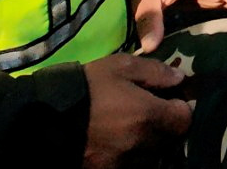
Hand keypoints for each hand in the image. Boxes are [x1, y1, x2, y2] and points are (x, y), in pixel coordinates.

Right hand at [82, 53, 190, 168]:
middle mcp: (139, 145)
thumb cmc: (86, 86)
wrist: (42, 116)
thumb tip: (179, 79)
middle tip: (147, 114)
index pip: (184, 120)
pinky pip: (127, 165)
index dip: (179, 109)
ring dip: (145, 144)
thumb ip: (155, 72)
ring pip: (149, 156)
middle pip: (167, 140)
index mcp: (147, 116)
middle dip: (163, 127)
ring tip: (129, 129)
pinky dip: (126, 156)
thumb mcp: (121, 66)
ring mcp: (121, 163)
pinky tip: (115, 142)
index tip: (167, 101)